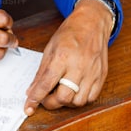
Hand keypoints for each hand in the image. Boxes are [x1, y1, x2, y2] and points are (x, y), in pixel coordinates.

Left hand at [23, 0, 113, 114]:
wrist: (92, 23)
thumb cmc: (70, 33)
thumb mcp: (50, 48)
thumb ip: (41, 72)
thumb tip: (32, 91)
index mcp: (62, 57)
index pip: (46, 84)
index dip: (35, 99)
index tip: (28, 107)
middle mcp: (79, 66)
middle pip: (64, 97)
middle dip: (51, 103)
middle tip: (45, 99)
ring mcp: (92, 72)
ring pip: (78, 101)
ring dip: (66, 102)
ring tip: (60, 93)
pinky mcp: (102, 76)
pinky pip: (91, 97)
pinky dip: (81, 99)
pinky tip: (75, 91)